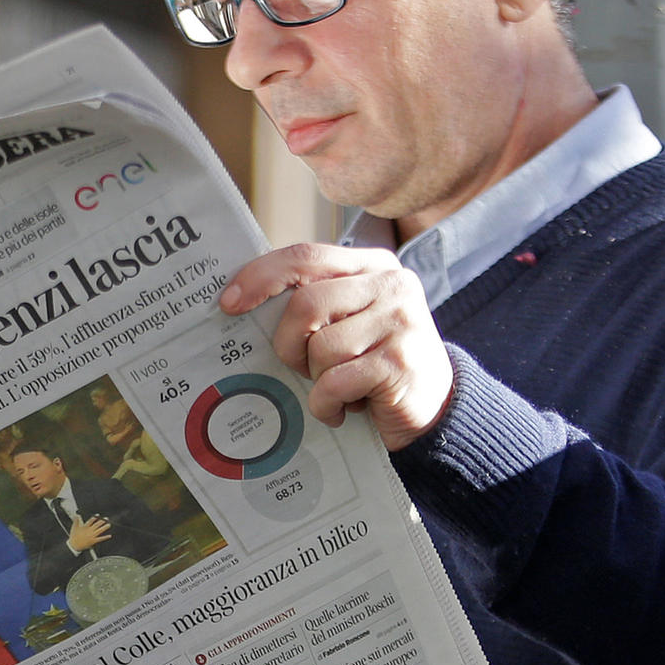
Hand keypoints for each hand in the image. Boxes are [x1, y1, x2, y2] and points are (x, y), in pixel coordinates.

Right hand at [67, 514, 113, 552]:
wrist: (74, 545)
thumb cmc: (74, 537)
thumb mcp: (74, 528)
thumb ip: (76, 521)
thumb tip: (76, 515)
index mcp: (85, 527)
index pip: (90, 521)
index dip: (94, 518)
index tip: (98, 515)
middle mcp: (89, 531)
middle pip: (97, 525)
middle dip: (102, 521)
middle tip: (106, 519)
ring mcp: (92, 536)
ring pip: (99, 531)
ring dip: (104, 528)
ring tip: (109, 525)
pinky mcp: (93, 541)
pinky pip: (100, 539)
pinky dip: (105, 537)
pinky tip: (109, 536)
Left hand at [218, 244, 454, 449]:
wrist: (434, 408)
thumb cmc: (373, 364)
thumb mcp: (347, 322)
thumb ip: (313, 304)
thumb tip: (241, 303)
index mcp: (371, 265)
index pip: (306, 256)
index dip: (261, 277)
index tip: (229, 303)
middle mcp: (391, 284)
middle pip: (306, 305)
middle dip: (288, 345)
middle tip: (301, 367)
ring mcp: (400, 322)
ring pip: (320, 347)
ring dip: (317, 379)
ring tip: (339, 388)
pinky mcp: (399, 363)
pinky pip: (335, 383)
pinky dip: (328, 404)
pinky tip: (346, 408)